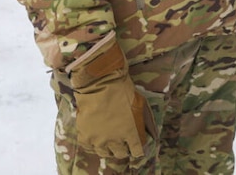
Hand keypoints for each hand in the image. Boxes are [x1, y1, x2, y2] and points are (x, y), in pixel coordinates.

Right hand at [69, 38, 151, 159]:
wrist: (100, 81)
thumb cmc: (123, 89)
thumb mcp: (140, 103)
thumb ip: (144, 120)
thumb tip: (150, 130)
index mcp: (132, 133)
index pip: (137, 151)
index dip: (137, 148)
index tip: (136, 144)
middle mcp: (116, 141)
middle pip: (120, 153)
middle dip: (123, 148)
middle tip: (122, 142)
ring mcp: (99, 140)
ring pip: (105, 153)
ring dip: (108, 148)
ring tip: (109, 140)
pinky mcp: (86, 136)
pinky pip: (89, 147)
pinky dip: (93, 143)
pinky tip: (95, 137)